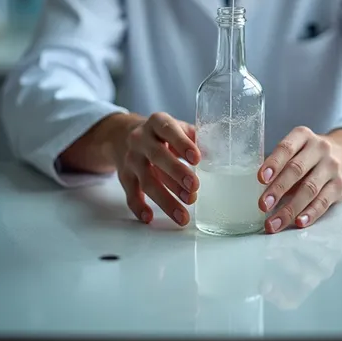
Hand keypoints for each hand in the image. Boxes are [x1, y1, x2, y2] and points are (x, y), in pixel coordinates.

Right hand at [114, 112, 200, 227]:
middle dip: (176, 173)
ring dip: (165, 199)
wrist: (124, 135)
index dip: (182, 144)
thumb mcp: (177, 128)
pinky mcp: (124, 176)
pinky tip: (150, 217)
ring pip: (146, 180)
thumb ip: (196, 139)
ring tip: (183, 215)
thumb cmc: (162, 134)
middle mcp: (140, 139)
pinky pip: (130, 193)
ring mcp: (131, 158)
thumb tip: (217, 155)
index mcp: (157, 122)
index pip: (169, 130)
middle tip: (194, 188)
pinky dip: (139, 207)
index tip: (197, 159)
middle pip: (157, 156)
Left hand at [258, 126, 341, 233]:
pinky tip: (298, 222)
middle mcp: (319, 149)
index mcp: (303, 136)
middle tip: (263, 205)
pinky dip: (310, 213)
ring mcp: (332, 167)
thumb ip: (281, 162)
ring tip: (274, 223)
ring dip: (290, 209)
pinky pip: (323, 202)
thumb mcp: (298, 147)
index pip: (286, 148)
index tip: (260, 179)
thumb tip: (258, 187)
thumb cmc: (311, 153)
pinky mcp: (340, 186)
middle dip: (278, 189)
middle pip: (296, 170)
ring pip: (309, 190)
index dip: (273, 163)